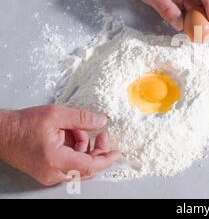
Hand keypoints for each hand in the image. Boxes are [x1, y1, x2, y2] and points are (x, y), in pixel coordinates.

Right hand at [0, 105, 119, 185]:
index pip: (90, 166)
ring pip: (79, 166)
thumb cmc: (24, 124)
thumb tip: (102, 121)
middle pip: (87, 168)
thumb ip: (82, 118)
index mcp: (56, 160)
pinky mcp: (48, 171)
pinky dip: (76, 151)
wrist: (3, 133)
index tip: (116, 152)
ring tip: (79, 129)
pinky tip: (72, 136)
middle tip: (102, 134)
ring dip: (85, 148)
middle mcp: (54, 172)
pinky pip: (70, 165)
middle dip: (97, 150)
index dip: (106, 159)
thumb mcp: (57, 115)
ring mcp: (50, 174)